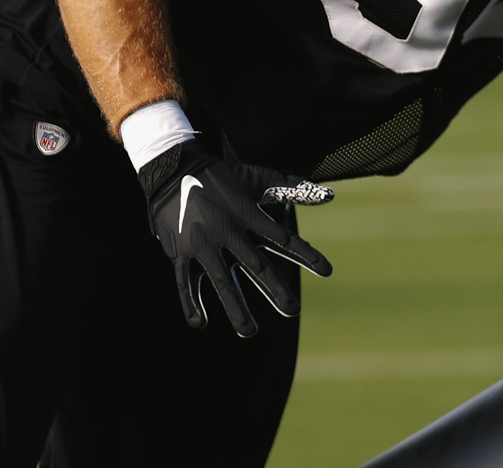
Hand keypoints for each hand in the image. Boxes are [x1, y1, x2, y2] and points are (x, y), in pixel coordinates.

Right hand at [139, 140, 334, 336]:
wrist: (172, 171)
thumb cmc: (222, 177)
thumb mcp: (257, 178)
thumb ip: (291, 188)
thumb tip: (330, 195)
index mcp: (249, 215)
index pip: (284, 239)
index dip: (307, 255)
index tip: (328, 271)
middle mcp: (228, 230)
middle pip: (256, 265)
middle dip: (276, 289)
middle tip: (293, 309)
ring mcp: (202, 243)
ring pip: (221, 281)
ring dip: (235, 308)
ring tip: (249, 332)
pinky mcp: (179, 252)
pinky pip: (185, 282)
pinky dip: (191, 303)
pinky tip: (200, 324)